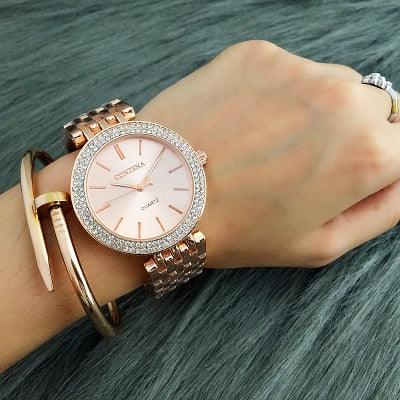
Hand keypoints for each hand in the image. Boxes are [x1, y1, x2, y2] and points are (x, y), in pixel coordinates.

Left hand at [137, 40, 399, 267]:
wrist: (162, 196)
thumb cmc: (238, 229)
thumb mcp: (321, 244)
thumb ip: (382, 209)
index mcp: (367, 153)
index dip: (374, 160)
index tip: (343, 170)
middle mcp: (341, 98)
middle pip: (370, 108)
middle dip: (346, 133)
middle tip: (298, 161)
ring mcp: (296, 69)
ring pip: (330, 84)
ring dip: (312, 109)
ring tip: (265, 143)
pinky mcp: (256, 54)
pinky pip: (287, 70)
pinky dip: (275, 93)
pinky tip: (243, 122)